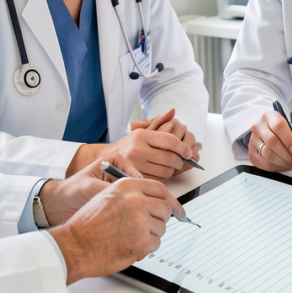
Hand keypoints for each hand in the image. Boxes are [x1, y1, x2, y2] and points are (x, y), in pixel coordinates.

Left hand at [38, 153, 144, 225]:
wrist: (61, 203)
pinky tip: (129, 223)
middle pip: (141, 186)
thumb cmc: (72, 189)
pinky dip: (131, 214)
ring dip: (137, 209)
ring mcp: (122, 188)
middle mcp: (122, 173)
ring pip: (138, 198)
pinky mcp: (120, 201)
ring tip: (132, 219)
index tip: (142, 204)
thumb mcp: (89, 187)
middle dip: (141, 200)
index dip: (142, 190)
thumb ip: (107, 189)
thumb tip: (125, 198)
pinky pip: (131, 206)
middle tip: (140, 214)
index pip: (137, 175)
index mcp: (117, 161)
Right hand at [48, 178, 184, 283]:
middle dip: (159, 220)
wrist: (74, 245)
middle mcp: (136, 200)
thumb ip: (132, 195)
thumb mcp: (107, 196)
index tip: (178, 210)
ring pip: (161, 228)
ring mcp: (140, 220)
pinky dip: (145, 248)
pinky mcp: (141, 241)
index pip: (160, 189)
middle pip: (165, 209)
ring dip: (150, 235)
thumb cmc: (87, 224)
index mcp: (128, 186)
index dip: (172, 201)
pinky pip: (155, 244)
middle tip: (147, 228)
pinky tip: (128, 246)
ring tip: (129, 237)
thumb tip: (155, 203)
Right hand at [67, 109, 195, 181]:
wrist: (103, 162)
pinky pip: (157, 181)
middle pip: (171, 158)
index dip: (183, 148)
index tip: (188, 152)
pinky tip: (160, 174)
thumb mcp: (140, 131)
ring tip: (170, 167)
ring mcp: (135, 165)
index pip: (171, 141)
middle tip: (183, 162)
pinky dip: (162, 179)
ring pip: (166, 171)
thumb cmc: (126, 146)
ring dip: (172, 171)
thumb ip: (158, 121)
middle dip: (180, 161)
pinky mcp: (134, 178)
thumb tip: (173, 111)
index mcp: (142, 135)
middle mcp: (138, 149)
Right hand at [248, 110, 291, 172]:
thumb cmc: (286, 135)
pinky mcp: (251, 154)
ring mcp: (253, 141)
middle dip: (287, 155)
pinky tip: (284, 165)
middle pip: (272, 142)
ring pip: (268, 155)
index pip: (278, 126)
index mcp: (270, 117)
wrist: (274, 139)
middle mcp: (258, 127)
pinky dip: (277, 168)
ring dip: (284, 163)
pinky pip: (265, 164)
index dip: (289, 140)